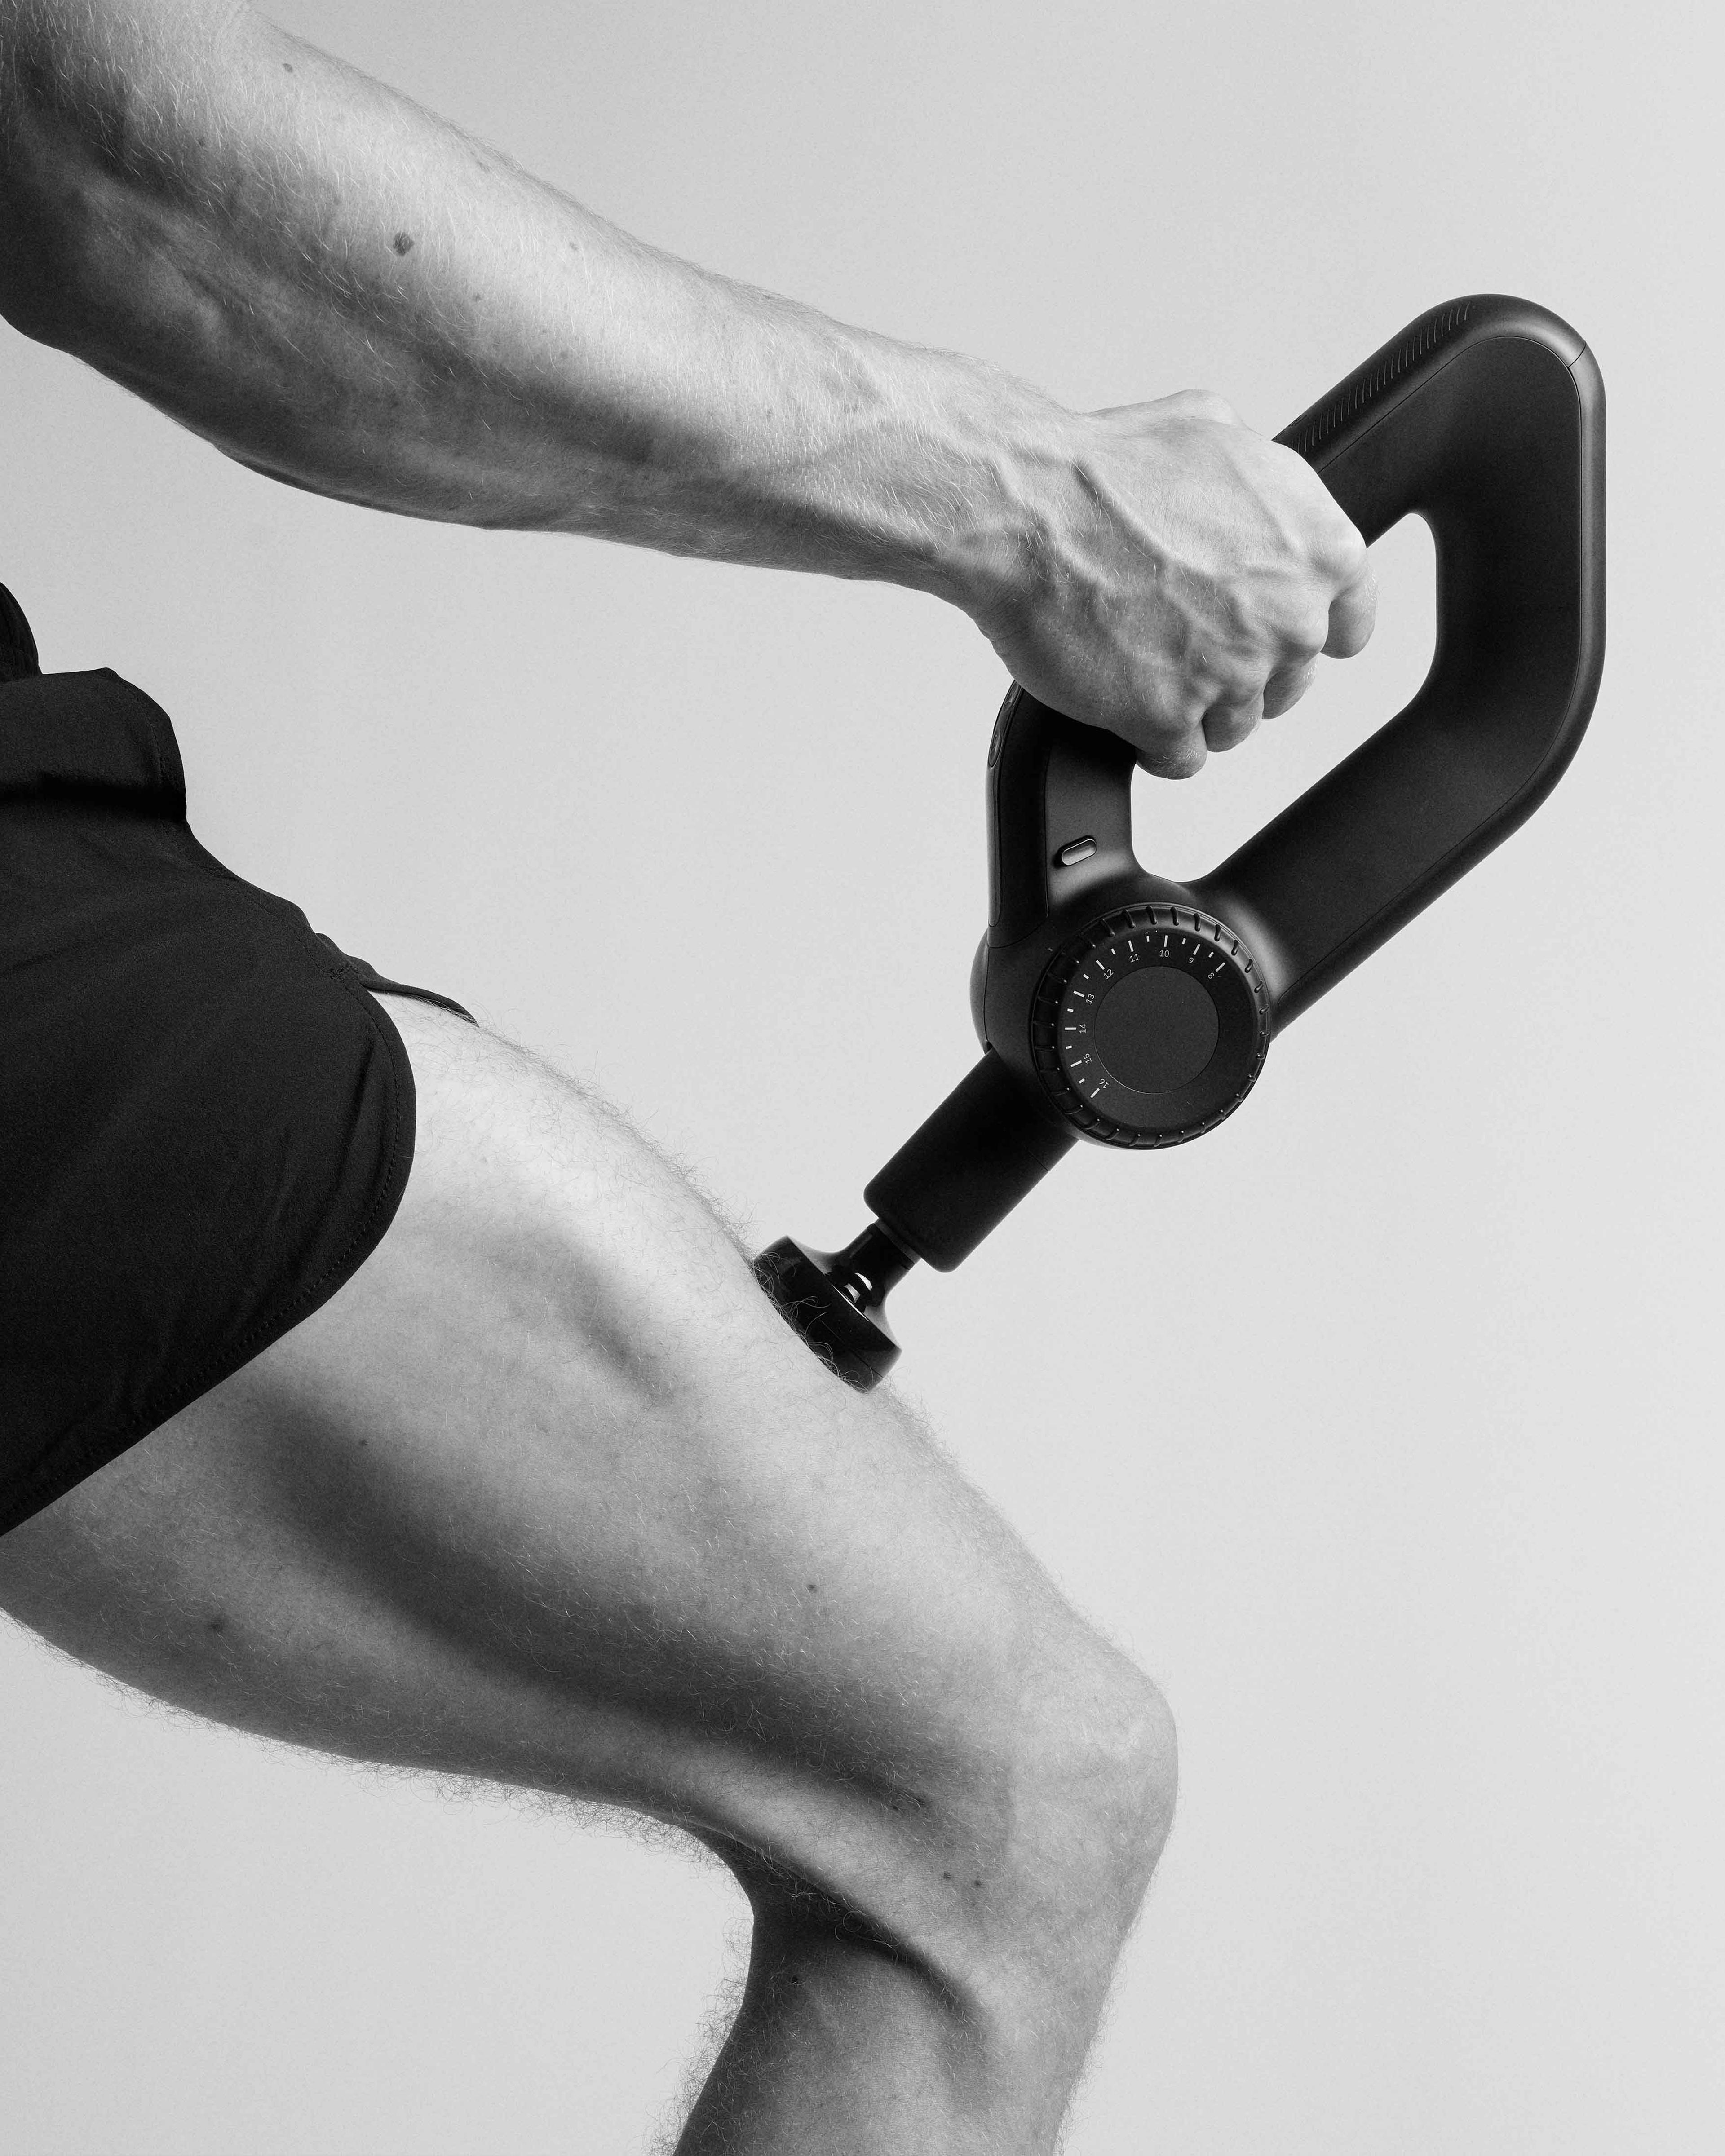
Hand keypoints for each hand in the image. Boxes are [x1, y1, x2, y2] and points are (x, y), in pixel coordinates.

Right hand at [965, 389, 1377, 775]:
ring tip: (1147, 667)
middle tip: (1187, 639)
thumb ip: (1260, 483)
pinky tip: (1127, 705)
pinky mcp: (1169, 720)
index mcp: (1319, 549)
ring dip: (1196, 706)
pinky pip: (1180, 758)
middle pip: (1288, 680)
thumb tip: (1255, 500)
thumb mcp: (1211, 430)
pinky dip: (1154, 740)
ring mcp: (1232, 675)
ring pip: (1235, 724)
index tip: (1276, 635)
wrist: (1025, 512)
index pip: (1350, 624)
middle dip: (1242, 666)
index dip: (1307, 631)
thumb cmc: (1104, 470)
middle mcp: (1289, 617)